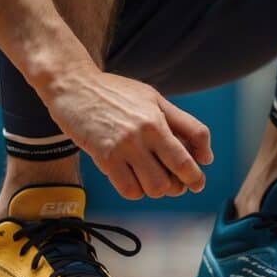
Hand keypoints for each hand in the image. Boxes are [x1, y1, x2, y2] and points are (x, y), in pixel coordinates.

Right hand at [43, 67, 212, 199]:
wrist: (73, 86)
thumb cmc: (114, 92)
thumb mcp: (151, 97)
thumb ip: (179, 121)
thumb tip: (204, 155)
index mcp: (159, 115)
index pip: (197, 137)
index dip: (203, 158)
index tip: (197, 173)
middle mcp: (146, 131)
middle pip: (182, 168)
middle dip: (186, 183)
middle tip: (179, 185)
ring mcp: (125, 146)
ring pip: (157, 186)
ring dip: (158, 189)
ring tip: (151, 180)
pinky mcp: (105, 158)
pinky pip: (130, 190)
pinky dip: (136, 191)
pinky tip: (132, 179)